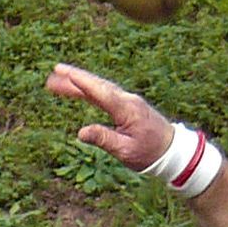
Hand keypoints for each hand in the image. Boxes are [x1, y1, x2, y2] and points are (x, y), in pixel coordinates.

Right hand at [45, 63, 174, 170]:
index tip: (66, 73)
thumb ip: (104, 140)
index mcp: (128, 110)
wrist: (174, 151)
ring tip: (57, 78)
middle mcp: (128, 101)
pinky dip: (91, 89)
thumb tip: (81, 132)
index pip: (102, 93)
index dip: (83, 83)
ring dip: (80, 82)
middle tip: (53, 73)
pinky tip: (79, 87)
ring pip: (101, 88)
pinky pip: (106, 93)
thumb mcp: (126, 151)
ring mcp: (130, 101)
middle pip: (98, 86)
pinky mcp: (129, 105)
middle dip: (75, 79)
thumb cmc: (151, 153)